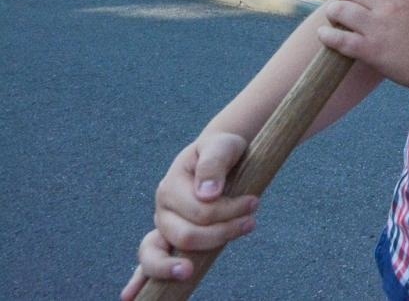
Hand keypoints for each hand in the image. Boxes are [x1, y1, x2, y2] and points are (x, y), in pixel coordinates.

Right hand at [120, 133, 256, 300]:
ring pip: (158, 253)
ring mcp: (162, 227)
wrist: (217, 154)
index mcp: (171, 186)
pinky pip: (148, 262)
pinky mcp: (167, 239)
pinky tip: (131, 297)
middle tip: (250, 223)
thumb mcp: (222, 146)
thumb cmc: (221, 151)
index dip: (229, 211)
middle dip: (220, 233)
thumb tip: (208, 194)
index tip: (254, 202)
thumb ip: (214, 164)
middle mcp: (162, 210)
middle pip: (185, 235)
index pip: (201, 210)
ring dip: (181, 263)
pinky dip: (138, 280)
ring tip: (190, 271)